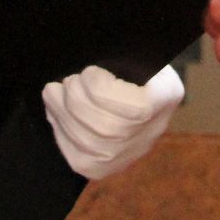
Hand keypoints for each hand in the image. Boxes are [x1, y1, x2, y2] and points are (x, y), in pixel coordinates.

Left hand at [41, 64, 182, 179]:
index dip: (103, 91)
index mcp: (166, 96)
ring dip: (63, 115)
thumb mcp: (134, 51)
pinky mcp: (106, 167)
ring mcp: (131, 153)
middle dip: (77, 103)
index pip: (136, 108)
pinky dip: (62, 135)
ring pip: (90, 145)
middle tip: (65, 82)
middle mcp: (153, 131)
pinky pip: (79, 159)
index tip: (88, 72)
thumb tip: (92, 56)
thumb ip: (121, 55)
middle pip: (108, 129)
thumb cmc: (130, 62)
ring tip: (53, 93)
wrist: (135, 88)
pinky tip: (56, 114)